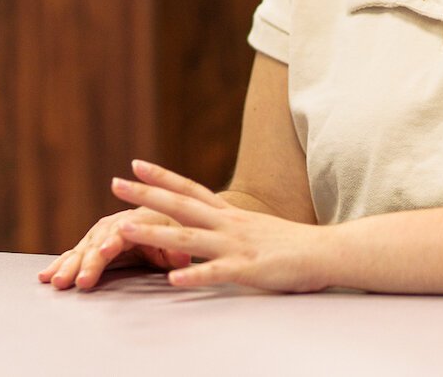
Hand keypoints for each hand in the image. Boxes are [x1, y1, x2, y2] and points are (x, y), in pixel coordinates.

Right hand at [37, 205, 192, 290]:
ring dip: (68, 265)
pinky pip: (76, 254)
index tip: (103, 253)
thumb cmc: (174, 231)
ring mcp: (101, 235)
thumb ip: (178, 251)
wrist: (165, 219)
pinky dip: (61, 264)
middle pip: (96, 242)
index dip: (111, 242)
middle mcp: (115, 225)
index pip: (122, 232)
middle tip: (75, 279)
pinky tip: (46, 275)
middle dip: (85, 262)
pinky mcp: (93, 245)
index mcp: (138, 221)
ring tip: (55, 281)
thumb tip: (177, 256)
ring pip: (82, 249)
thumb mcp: (183, 241)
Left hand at [111, 159, 329, 292]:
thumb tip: (208, 224)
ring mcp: (236, 245)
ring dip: (154, 233)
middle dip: (145, 194)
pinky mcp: (248, 270)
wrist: (328, 251)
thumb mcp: (253, 228)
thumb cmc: (291, 244)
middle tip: (114, 183)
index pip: (190, 189)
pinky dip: (193, 275)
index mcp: (229, 214)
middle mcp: (228, 223)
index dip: (162, 176)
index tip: (135, 163)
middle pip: (179, 205)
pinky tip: (172, 279)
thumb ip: (229, 226)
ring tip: (124, 229)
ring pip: (187, 237)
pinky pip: (215, 273)